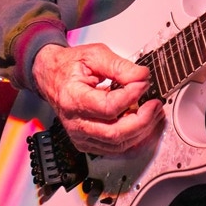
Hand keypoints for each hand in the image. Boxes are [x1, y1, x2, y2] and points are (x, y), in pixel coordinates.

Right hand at [32, 42, 163, 155]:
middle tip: (155, 104)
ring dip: (142, 132)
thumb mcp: (94, 55)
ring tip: (155, 113)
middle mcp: (75, 123)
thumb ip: (119, 65)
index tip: (143, 83)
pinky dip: (134, 140)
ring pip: (117, 145)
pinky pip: (115, 149)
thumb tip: (141, 76)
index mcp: (73, 99)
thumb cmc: (69, 66)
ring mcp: (81, 136)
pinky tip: (145, 125)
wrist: (50, 76)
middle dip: (142, 121)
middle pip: (114, 134)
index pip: (108, 107)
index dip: (131, 96)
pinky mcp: (88, 142)